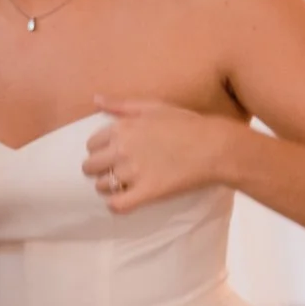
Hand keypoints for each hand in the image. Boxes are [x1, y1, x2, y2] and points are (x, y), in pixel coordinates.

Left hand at [83, 99, 237, 214]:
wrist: (214, 146)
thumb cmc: (186, 123)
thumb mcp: (153, 106)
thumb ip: (121, 105)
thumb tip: (96, 99)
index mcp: (122, 128)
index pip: (91, 144)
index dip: (100, 151)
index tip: (111, 154)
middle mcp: (122, 150)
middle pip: (90, 166)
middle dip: (99, 169)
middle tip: (115, 171)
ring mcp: (133, 172)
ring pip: (101, 186)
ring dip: (108, 187)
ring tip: (123, 185)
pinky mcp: (146, 192)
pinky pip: (117, 205)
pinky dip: (116, 205)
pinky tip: (125, 200)